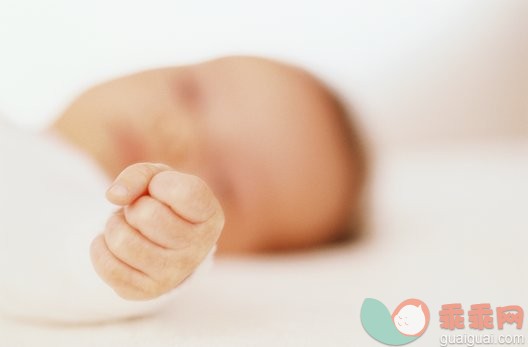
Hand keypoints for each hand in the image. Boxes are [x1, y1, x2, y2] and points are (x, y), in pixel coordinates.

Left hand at [90, 163, 223, 299]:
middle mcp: (199, 248)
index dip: (160, 183)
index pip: (183, 192)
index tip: (160, 189)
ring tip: (126, 226)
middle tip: (140, 212)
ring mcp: (175, 274)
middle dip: (134, 207)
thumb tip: (115, 196)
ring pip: (123, 241)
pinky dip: (100, 247)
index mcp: (210, 215)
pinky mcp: (149, 291)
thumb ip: (139, 175)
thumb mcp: (158, 178)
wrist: (163, 242)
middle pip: (147, 216)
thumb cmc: (164, 202)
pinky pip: (107, 266)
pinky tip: (113, 244)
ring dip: (114, 226)